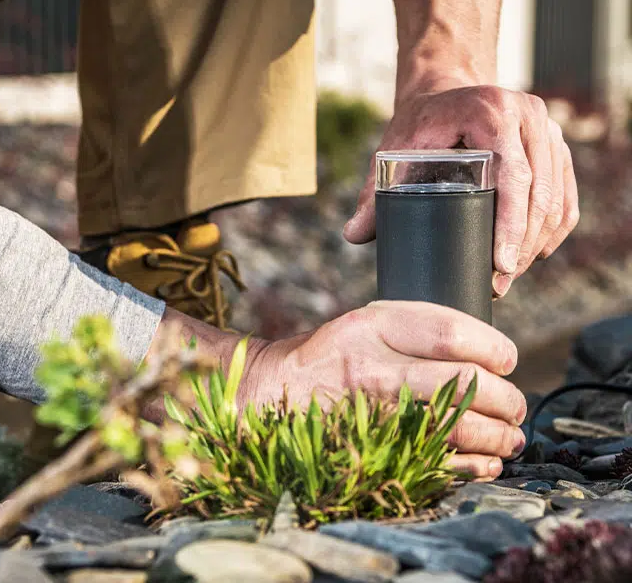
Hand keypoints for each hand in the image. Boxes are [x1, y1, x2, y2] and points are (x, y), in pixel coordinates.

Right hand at [243, 300, 526, 479]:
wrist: (273, 392)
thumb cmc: (329, 355)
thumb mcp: (363, 321)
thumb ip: (415, 327)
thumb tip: (485, 350)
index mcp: (372, 326)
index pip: (452, 333)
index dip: (495, 348)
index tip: (507, 360)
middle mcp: (372, 367)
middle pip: (463, 382)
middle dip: (506, 398)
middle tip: (515, 404)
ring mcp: (372, 413)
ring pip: (457, 426)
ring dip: (499, 435)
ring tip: (510, 436)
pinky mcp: (371, 448)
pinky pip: (438, 463)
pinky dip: (474, 467)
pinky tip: (487, 462)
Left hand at [343, 86, 579, 296]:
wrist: (445, 92)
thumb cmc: (418, 124)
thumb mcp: (394, 150)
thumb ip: (374, 192)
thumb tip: (353, 235)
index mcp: (492, 112)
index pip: (512, 175)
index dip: (510, 224)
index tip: (500, 265)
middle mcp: (529, 116)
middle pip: (540, 192)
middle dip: (523, 244)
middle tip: (501, 283)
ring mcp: (548, 130)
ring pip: (557, 196)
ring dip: (538, 241)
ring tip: (512, 276)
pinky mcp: (556, 146)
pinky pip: (566, 193)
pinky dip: (554, 227)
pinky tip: (536, 253)